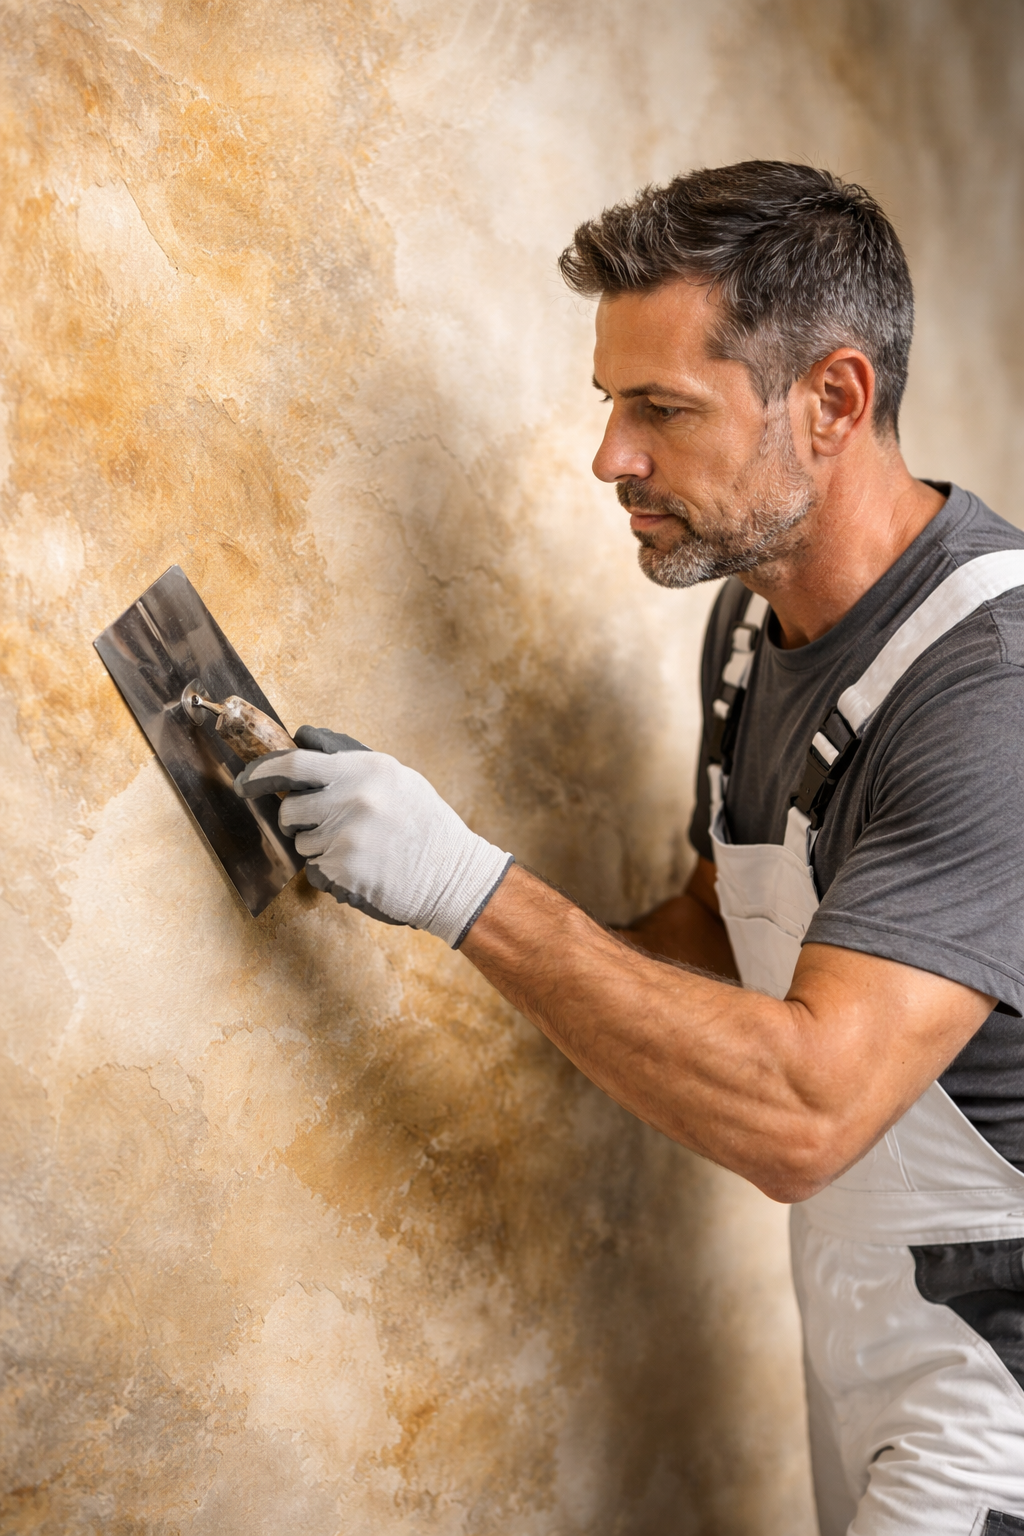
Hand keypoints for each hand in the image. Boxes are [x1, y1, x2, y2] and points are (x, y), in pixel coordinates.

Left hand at [233, 726, 512, 946]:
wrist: (452, 876)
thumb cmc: (424, 825)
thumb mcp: (396, 777)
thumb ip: (348, 759)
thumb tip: (300, 740)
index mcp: (365, 768)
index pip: (295, 764)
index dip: (261, 773)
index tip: (244, 782)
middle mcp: (352, 798)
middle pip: (289, 809)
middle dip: (298, 820)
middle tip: (327, 827)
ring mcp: (345, 835)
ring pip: (300, 842)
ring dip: (319, 847)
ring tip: (360, 848)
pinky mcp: (342, 869)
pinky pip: (313, 869)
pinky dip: (330, 872)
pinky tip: (362, 869)